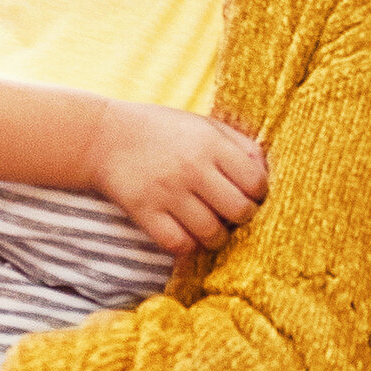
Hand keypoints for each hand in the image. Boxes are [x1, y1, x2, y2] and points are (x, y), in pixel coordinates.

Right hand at [92, 100, 269, 252]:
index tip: (247, 194)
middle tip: (230, 213)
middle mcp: (192, 168)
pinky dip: (188, 246)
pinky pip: (179, 245)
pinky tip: (187, 234)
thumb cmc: (162, 131)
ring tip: (210, 227)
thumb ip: (238, 144)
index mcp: (210, 143)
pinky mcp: (145, 212)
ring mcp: (167, 192)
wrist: (104, 137)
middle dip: (241, 218)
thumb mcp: (203, 124)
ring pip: (212, 234)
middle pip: (240, 212)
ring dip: (216, 236)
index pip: (256, 182)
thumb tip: (266, 174)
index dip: (258, 193)